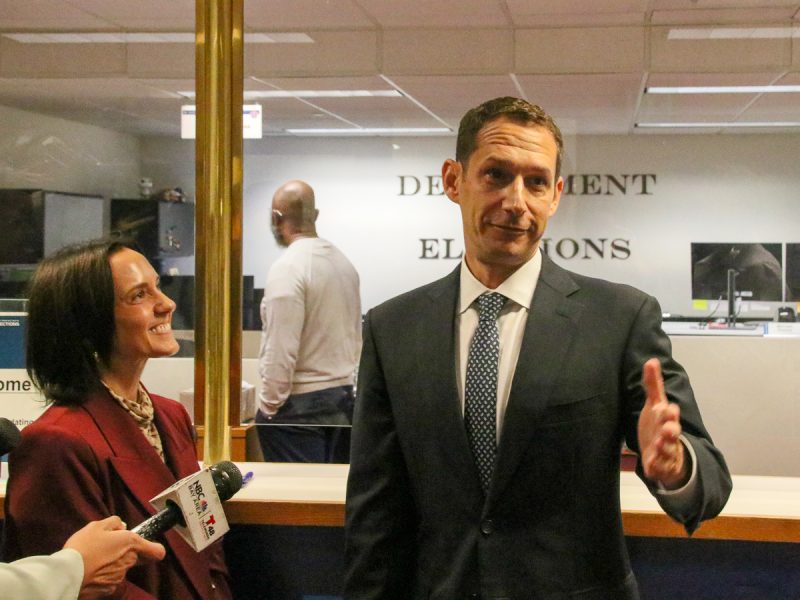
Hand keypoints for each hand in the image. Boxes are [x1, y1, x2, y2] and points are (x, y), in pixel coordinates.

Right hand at [63, 516, 165, 599]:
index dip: (154, 549)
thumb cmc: (83, 547)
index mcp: (130, 543)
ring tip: (93, 559)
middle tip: (105, 548)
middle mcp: (129, 561)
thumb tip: (121, 526)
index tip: (147, 547)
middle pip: (135, 557)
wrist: (67, 574)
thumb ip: (113, 522)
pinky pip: (110, 579)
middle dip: (124, 553)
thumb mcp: (96, 526)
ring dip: (112, 564)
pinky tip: (89, 571)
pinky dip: (103, 575)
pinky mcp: (109, 590)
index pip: (157, 551)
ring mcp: (120, 577)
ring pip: (121, 568)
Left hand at [637, 358, 688, 489]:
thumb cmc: (658, 424)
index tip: (670, 408)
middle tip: (669, 428)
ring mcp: (665, 451)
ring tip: (658, 444)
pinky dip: (656, 466)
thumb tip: (651, 360)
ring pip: (667, 450)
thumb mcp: (654, 405)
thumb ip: (653, 385)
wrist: (662, 452)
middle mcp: (668, 435)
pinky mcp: (659, 465)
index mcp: (666, 419)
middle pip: (672, 433)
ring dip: (663, 448)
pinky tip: (651, 465)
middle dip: (671, 431)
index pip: (669, 414)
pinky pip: (659, 467)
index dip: (670, 413)